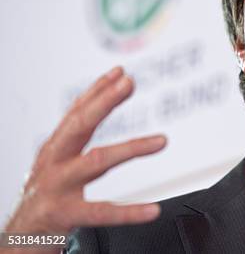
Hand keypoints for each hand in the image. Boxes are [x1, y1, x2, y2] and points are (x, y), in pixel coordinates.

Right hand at [2, 67, 165, 252]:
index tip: (120, 72)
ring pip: (96, 162)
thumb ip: (77, 133)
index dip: (97, 90)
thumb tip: (100, 97)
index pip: (76, 113)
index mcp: (55, 149)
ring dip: (131, 148)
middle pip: (80, 126)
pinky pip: (102, 212)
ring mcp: (57, 187)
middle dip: (104, 102)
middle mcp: (54, 162)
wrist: (18, 236)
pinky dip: (129, 212)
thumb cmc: (45, 195)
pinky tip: (152, 209)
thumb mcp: (57, 161)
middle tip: (128, 83)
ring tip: (161, 141)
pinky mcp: (63, 215)